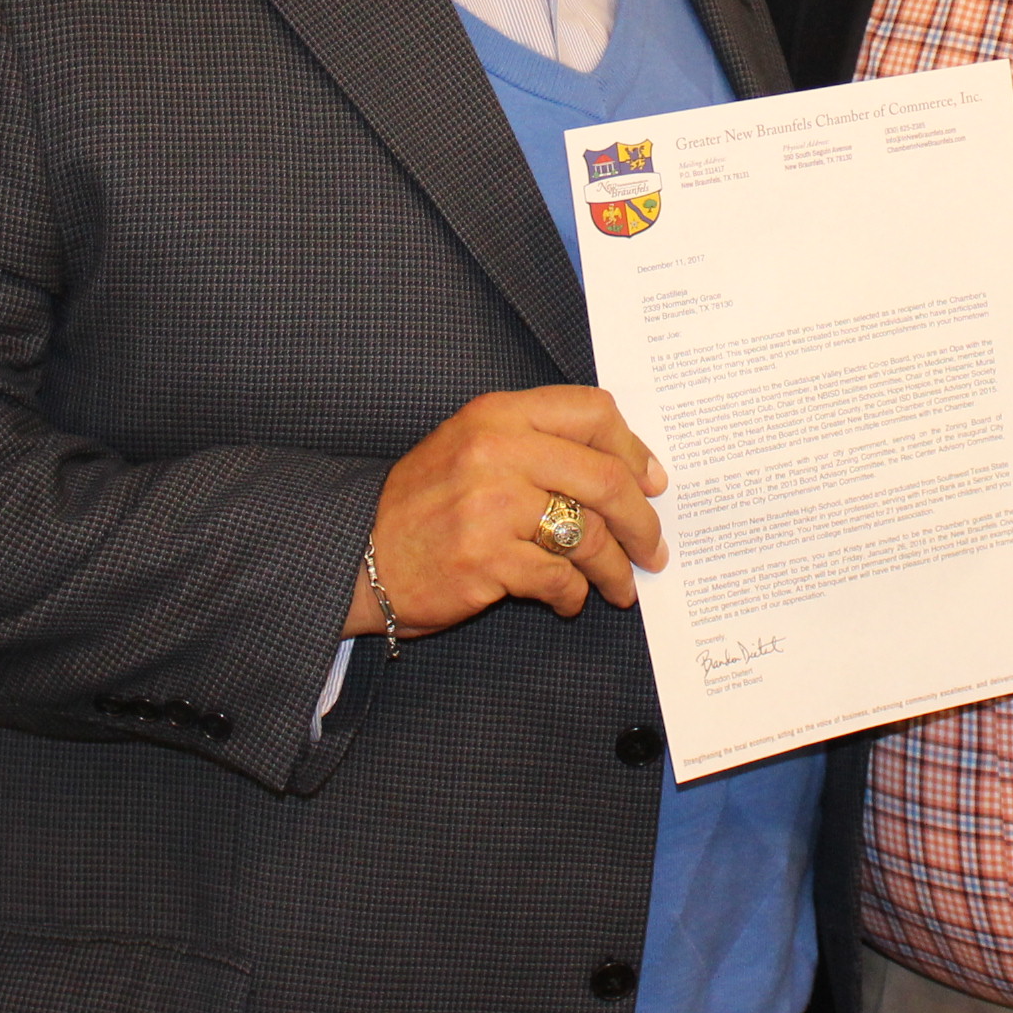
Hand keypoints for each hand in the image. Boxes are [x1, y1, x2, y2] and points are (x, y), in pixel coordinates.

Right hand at [351, 386, 668, 638]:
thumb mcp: (472, 446)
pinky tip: (569, 600)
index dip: (633, 450)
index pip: (592, 412)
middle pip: (605, 477)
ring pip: (589, 535)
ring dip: (615, 568)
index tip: (651, 482)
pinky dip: (573, 595)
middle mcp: (497, 450)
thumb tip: (622, 471)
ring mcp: (490, 505)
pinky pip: (558, 578)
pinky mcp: (485, 559)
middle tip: (653, 547)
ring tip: (622, 587)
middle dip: (642, 521)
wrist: (359, 554)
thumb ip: (536, 444)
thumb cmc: (424, 504)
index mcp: (499, 413)